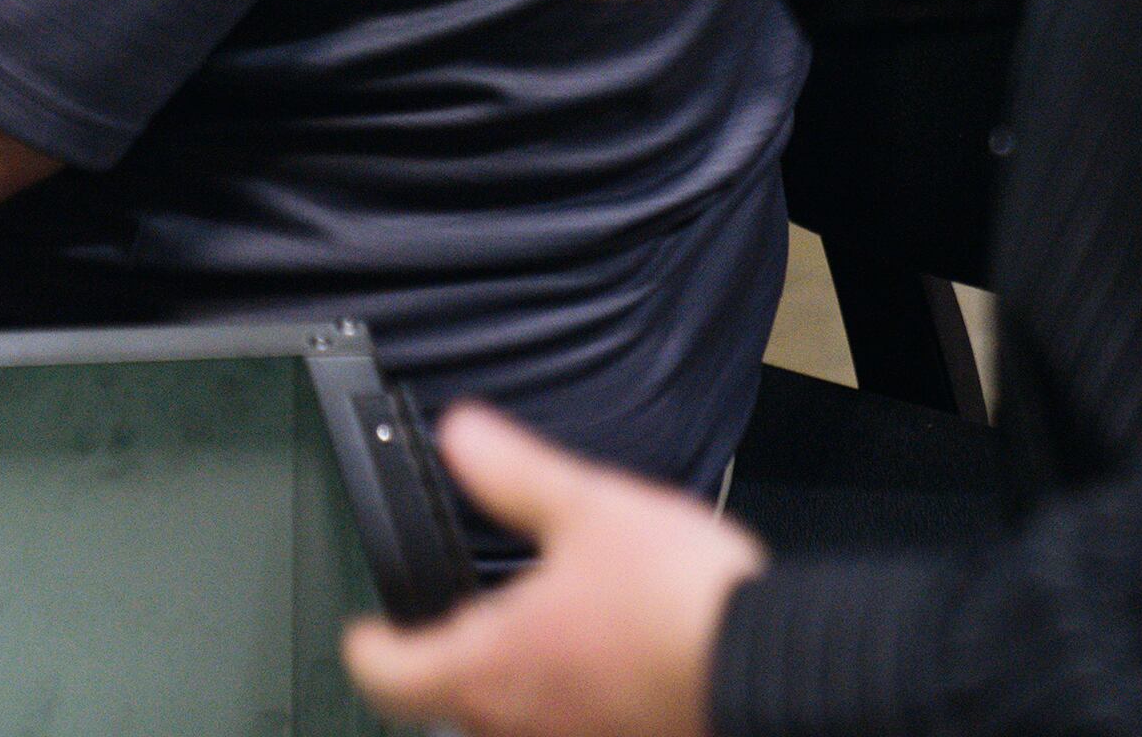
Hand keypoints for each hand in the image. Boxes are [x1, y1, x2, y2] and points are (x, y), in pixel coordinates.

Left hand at [342, 404, 764, 736]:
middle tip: (450, 632)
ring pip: (512, 730)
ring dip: (510, 693)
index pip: (388, 677)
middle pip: (447, 708)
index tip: (365, 633)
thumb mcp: (587, 508)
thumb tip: (459, 434)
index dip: (368, 650)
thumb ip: (513, 474)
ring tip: (531, 649)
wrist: (776, 669)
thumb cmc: (682, 601)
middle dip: (443, 670)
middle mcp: (524, 726)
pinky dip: (568, 708)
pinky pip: (571, 734)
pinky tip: (598, 675)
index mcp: (493, 664)